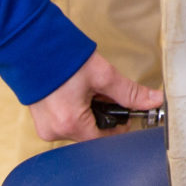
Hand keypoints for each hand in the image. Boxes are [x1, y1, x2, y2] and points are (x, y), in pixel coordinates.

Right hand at [31, 50, 161, 142]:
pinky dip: (76, 111)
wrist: (31, 46)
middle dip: (103, 115)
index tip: (124, 111)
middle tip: (102, 93)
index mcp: (71, 124)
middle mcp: (56, 132)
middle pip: (92, 134)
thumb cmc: (63, 59)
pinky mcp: (41, 122)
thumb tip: (154, 100)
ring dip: (89, 112)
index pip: (105, 139)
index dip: (119, 126)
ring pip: (80, 128)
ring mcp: (46, 128)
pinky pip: (66, 123)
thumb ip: (130, 92)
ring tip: (87, 90)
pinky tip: (75, 94)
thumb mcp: (103, 75)